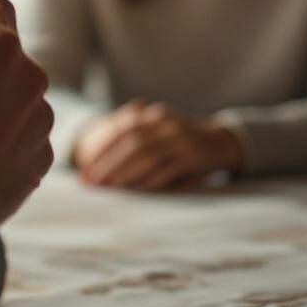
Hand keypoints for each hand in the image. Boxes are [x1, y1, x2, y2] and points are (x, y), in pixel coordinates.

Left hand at [74, 100, 243, 190]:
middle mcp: (167, 125)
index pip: (122, 130)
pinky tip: (134, 191)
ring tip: (107, 187)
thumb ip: (135, 138)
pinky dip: (149, 180)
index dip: (102, 149)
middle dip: (108, 163)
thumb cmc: (180, 142)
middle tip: (90, 181)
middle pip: (132, 144)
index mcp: (154, 116)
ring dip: (125, 173)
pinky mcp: (193, 158)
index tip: (85, 168)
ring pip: (147, 157)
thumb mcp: (159, 131)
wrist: (221, 143)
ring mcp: (181, 140)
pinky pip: (166, 170)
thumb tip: (99, 160)